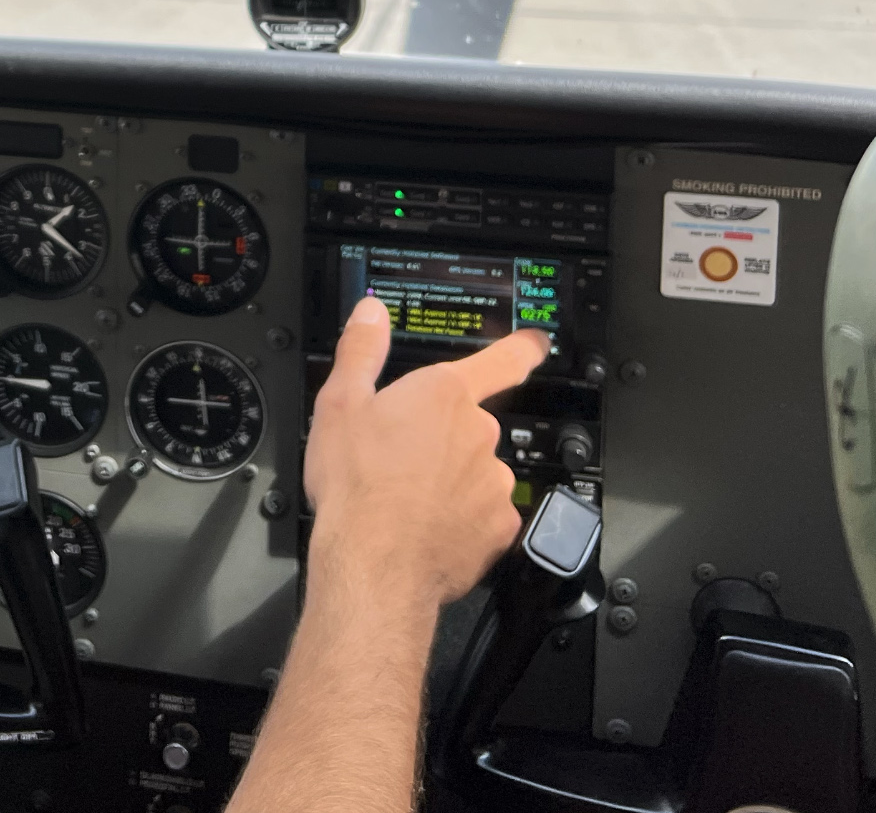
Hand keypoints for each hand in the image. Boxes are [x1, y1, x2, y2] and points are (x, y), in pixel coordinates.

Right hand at [303, 297, 547, 609]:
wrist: (375, 561)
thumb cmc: (356, 483)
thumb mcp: (339, 403)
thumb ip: (361, 350)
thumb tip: (372, 313)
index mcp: (443, 393)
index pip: (501, 360)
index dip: (523, 349)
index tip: (536, 344)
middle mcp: (479, 432)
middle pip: (472, 425)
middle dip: (446, 438)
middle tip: (405, 459)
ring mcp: (493, 480)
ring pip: (478, 471)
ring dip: (454, 480)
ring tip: (410, 499)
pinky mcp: (500, 525)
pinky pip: (486, 514)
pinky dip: (464, 519)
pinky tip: (430, 526)